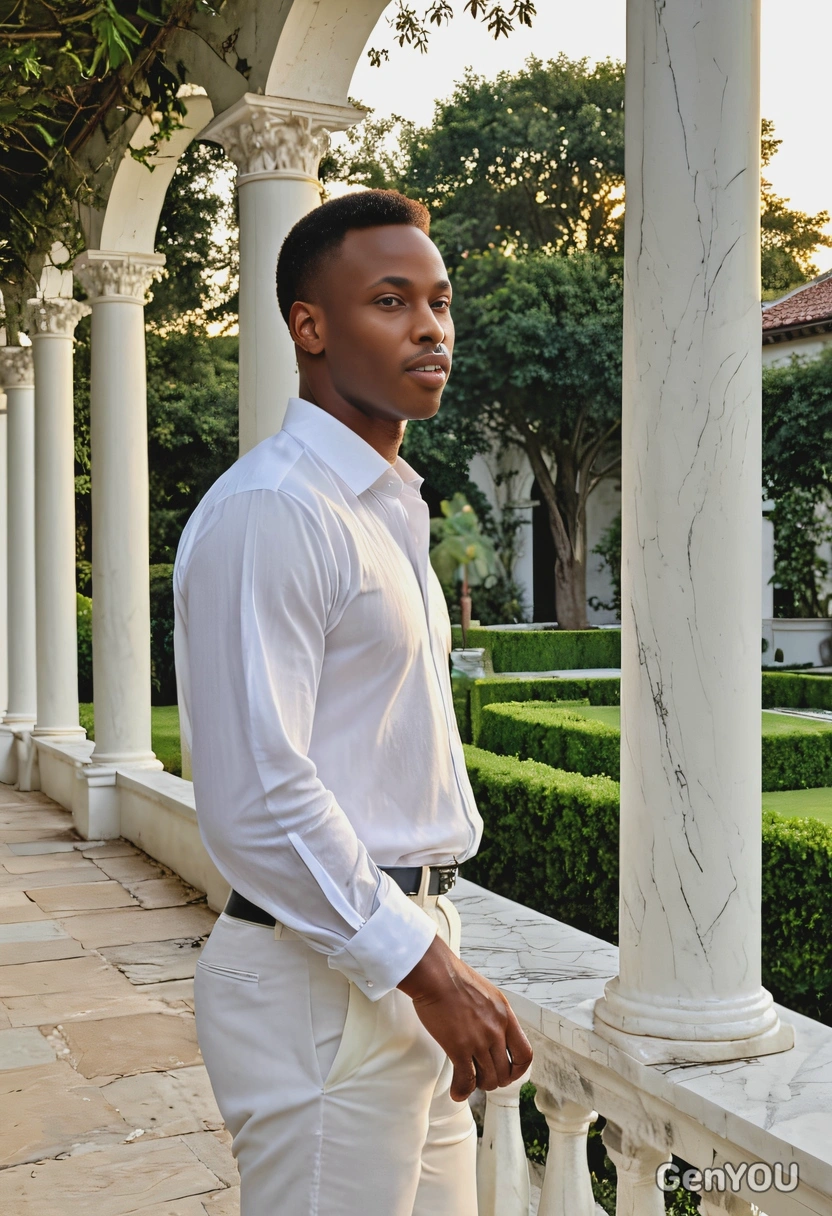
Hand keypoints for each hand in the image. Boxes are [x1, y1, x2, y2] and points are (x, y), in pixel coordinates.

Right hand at [398, 935, 532, 1100]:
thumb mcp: (487, 994)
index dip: (518, 1070)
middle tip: (482, 1076)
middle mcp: (497, 1030)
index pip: (525, 1054)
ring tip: (469, 1080)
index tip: (508, 1072)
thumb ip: (494, 1015)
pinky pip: (466, 1080)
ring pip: (488, 1080)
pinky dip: (462, 1091)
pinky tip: (457, 1092)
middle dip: (495, 1079)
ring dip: (479, 1084)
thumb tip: (493, 1030)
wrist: (436, 975)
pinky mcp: (459, 1047)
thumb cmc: (455, 979)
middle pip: (506, 1073)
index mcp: (506, 1016)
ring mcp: (479, 1040)